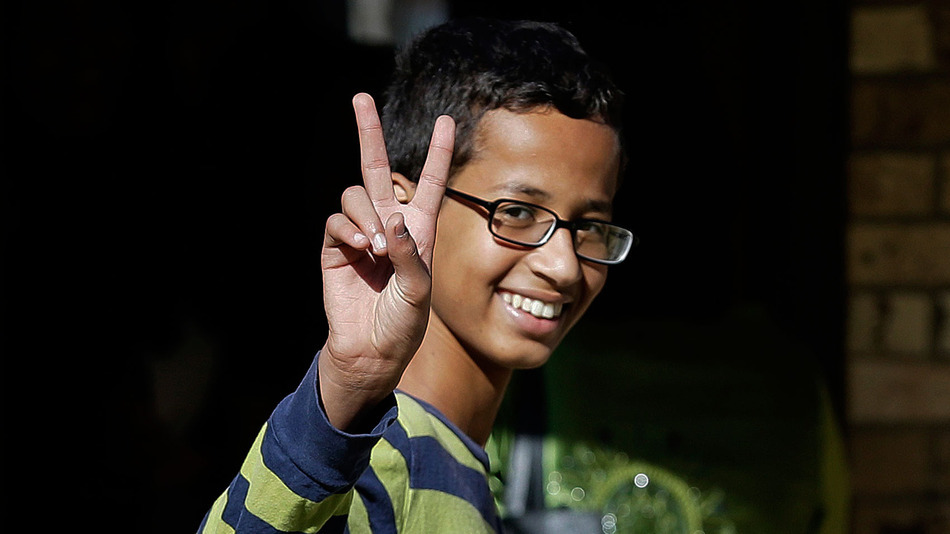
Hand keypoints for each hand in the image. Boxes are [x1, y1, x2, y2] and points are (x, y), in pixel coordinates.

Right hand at [318, 93, 454, 430]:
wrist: (371, 351)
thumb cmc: (404, 324)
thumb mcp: (419, 290)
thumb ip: (408, 253)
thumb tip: (389, 219)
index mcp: (419, 230)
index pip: (428, 182)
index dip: (437, 152)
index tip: (446, 121)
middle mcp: (389, 225)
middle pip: (376, 168)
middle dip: (368, 132)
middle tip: (360, 98)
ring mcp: (360, 235)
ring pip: (355, 195)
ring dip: (366, 215)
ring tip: (375, 248)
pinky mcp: (335, 248)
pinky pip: (337, 220)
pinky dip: (349, 230)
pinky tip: (360, 250)